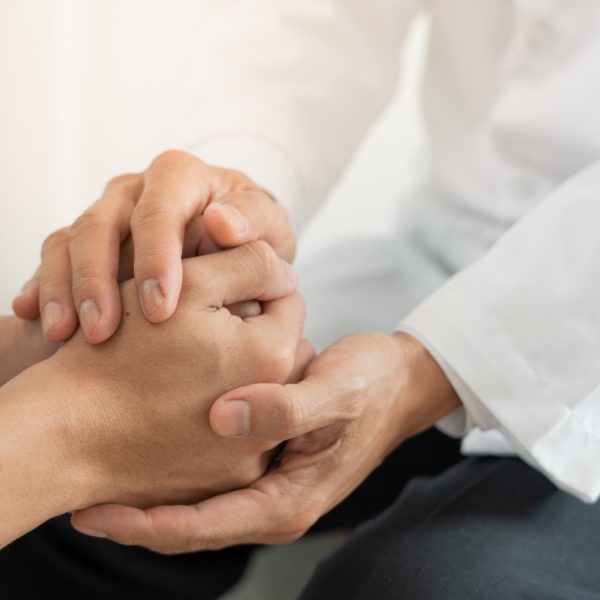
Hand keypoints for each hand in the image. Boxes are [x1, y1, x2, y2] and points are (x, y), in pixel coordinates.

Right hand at [0, 241, 306, 546]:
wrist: (65, 435)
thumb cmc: (119, 353)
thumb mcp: (188, 285)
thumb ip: (250, 264)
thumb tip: (286, 272)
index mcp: (272, 355)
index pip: (288, 301)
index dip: (255, 287)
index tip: (222, 293)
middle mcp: (275, 412)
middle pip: (282, 350)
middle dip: (255, 330)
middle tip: (207, 328)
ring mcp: (251, 454)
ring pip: (264, 391)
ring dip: (241, 372)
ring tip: (193, 365)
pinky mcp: (225, 479)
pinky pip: (242, 435)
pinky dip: (223, 414)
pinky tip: (185, 403)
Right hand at [12, 150, 294, 343]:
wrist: (233, 244)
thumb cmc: (254, 237)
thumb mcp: (267, 228)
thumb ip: (252, 222)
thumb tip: (220, 223)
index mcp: (181, 177)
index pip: (159, 209)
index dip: (155, 257)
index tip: (160, 309)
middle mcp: (137, 190)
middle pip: (101, 223)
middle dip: (98, 279)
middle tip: (102, 331)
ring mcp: (108, 213)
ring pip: (70, 240)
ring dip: (65, 289)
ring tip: (64, 335)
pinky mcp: (88, 240)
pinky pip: (54, 257)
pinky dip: (44, 287)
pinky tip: (38, 320)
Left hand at [70, 333, 459, 552]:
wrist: (397, 382)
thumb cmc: (371, 385)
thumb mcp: (337, 391)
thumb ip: (287, 407)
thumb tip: (223, 419)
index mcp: (288, 500)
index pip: (203, 527)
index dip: (146, 524)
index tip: (94, 513)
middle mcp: (272, 501)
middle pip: (190, 522)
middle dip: (135, 514)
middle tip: (79, 495)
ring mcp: (267, 482)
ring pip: (196, 499)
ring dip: (149, 491)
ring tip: (97, 475)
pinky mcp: (263, 459)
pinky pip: (210, 473)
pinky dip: (174, 467)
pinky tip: (145, 441)